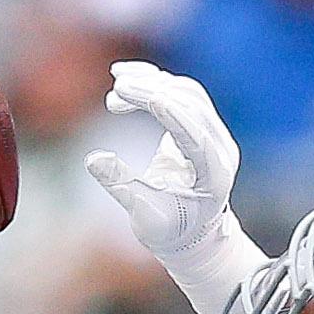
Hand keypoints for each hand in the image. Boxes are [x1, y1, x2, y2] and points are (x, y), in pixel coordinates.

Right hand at [84, 61, 241, 258]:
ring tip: (116, 88)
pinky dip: (155, 83)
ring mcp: (215, 134)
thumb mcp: (144, 218)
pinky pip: (181, 93)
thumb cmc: (170, 232)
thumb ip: (121, 186)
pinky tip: (126, 78)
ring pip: (187, 93)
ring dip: (152, 84)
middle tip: (116, 90)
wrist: (193, 235)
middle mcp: (221, 149)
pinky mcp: (202, 124)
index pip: (195, 134)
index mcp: (214, 176)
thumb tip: (92, 159)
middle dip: (153, 92)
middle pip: (191, 105)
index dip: (170, 112)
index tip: (142, 94)